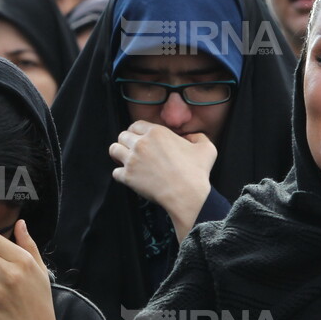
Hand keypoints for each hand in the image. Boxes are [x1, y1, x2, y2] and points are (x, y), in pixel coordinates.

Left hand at [111, 121, 216, 242]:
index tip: (140, 138)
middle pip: (122, 135)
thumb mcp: (206, 148)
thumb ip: (198, 137)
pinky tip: (129, 177)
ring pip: (114, 149)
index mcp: (157, 132)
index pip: (137, 124)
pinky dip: (121, 174)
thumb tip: (191, 137)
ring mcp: (132, 160)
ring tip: (126, 160)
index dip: (137, 131)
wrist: (187, 194)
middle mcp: (141, 143)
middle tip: (133, 150)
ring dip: (119, 154)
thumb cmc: (197, 172)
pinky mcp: (128, 176)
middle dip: (127, 141)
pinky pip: (115, 172)